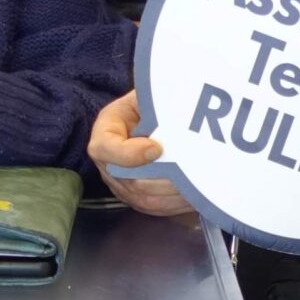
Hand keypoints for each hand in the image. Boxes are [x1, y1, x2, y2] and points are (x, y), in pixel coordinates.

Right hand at [89, 91, 193, 218]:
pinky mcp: (137, 197)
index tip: (157, 148)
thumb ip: (156, 101)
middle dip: (159, 176)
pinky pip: (153, 206)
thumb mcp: (151, 93)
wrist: (159, 115)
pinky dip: (174, 203)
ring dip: (170, 192)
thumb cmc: (155, 101)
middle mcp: (108, 161)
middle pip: (126, 179)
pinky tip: (193, 193)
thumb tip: (171, 113)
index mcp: (106, 129)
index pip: (104, 148)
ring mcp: (120, 183)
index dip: (129, 154)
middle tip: (187, 170)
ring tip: (195, 181)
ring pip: (142, 197)